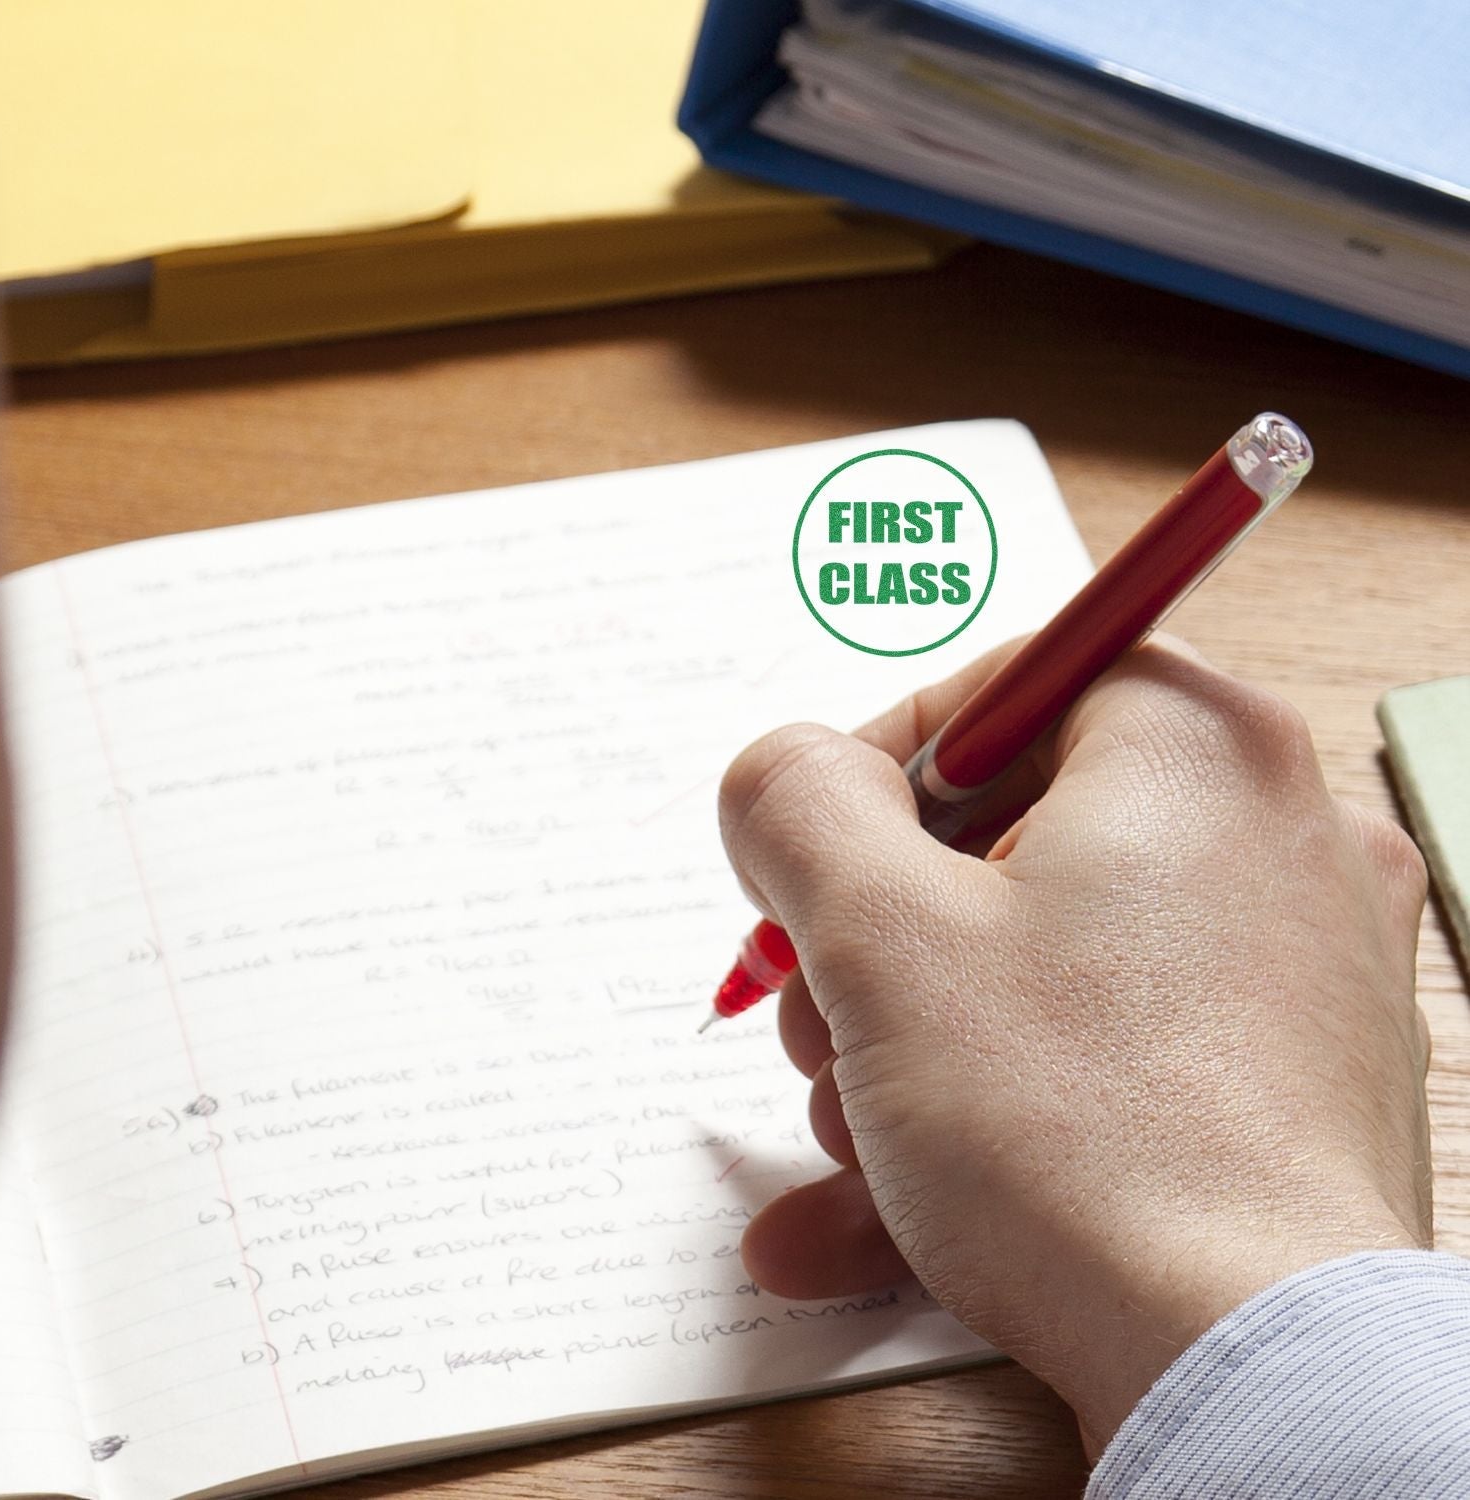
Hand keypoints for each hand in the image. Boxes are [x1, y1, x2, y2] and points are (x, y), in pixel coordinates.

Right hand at [718, 636, 1431, 1454]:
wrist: (1253, 1372)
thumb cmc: (1083, 1135)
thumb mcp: (877, 935)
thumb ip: (794, 803)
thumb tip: (784, 776)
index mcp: (1195, 747)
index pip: (998, 689)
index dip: (870, 774)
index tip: (806, 867)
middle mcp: (1270, 833)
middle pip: (1009, 839)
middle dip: (875, 940)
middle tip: (815, 1015)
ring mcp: (1291, 964)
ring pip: (1043, 966)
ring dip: (909, 1045)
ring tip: (846, 1136)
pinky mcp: (1285, 1080)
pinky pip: (1101, 1061)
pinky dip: (987, 1116)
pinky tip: (864, 1216)